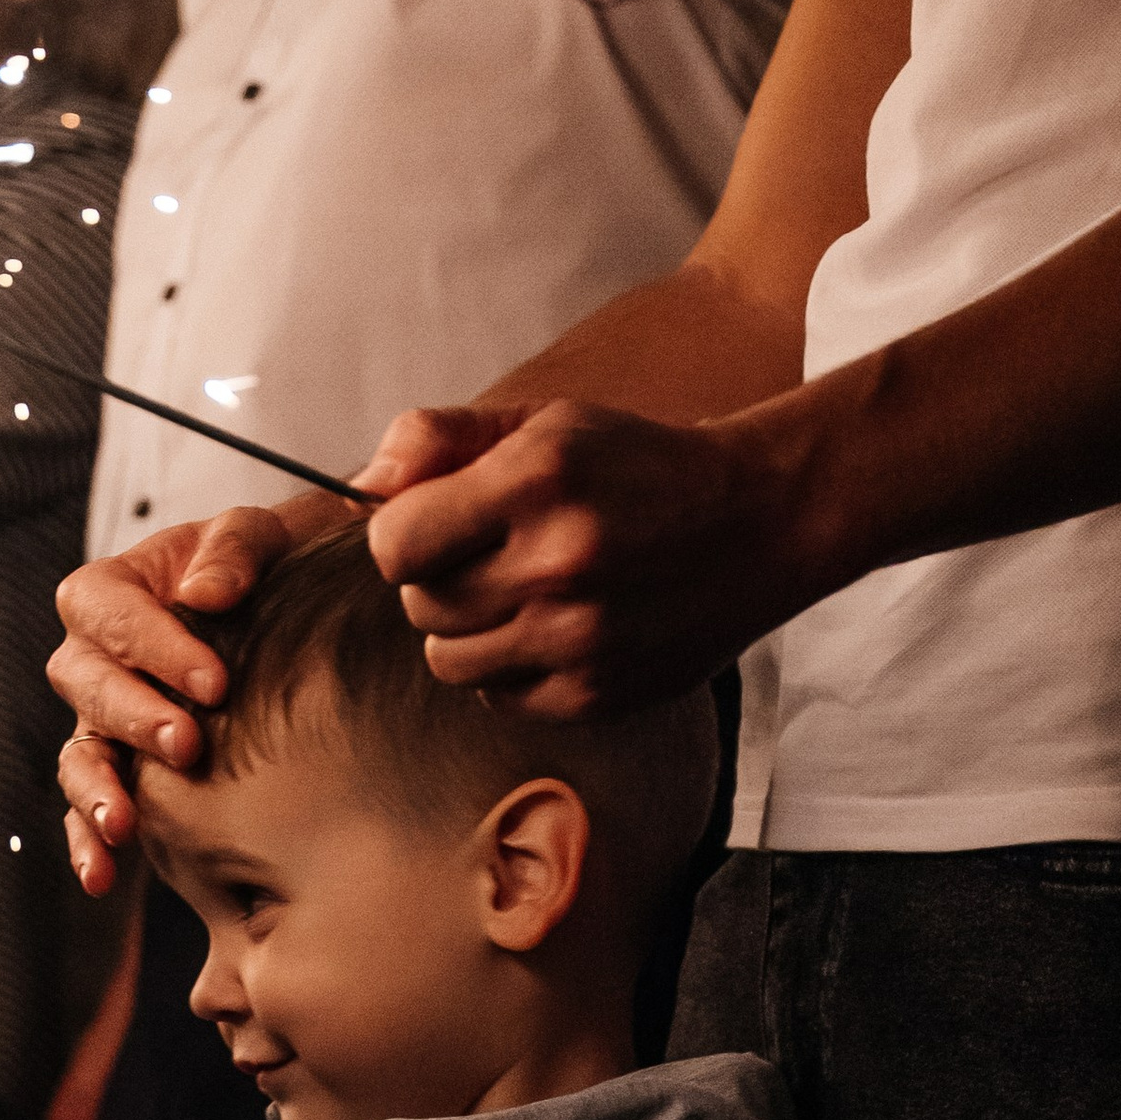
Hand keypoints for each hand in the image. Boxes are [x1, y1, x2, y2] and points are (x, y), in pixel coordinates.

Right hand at [47, 498, 334, 895]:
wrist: (287, 617)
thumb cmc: (268, 568)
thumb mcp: (262, 535)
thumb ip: (236, 548)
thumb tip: (208, 593)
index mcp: (115, 589)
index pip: (107, 612)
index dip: (154, 647)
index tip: (215, 683)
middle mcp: (94, 656)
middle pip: (86, 685)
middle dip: (134, 717)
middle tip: (186, 746)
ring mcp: (101, 721)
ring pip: (78, 753)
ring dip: (96, 790)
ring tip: (123, 823)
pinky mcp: (119, 773)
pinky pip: (86, 810)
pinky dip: (88, 843)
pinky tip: (101, 877)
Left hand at [363, 396, 814, 719]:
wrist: (758, 523)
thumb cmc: (637, 468)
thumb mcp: (546, 423)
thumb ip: (443, 439)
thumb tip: (362, 485)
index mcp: (538, 481)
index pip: (394, 544)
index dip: (404, 534)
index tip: (437, 524)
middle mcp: (558, 563)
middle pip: (419, 605)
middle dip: (438, 579)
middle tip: (494, 554)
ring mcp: (579, 638)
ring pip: (447, 660)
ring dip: (469, 629)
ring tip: (523, 592)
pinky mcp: (595, 694)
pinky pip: (497, 696)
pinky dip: (510, 667)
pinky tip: (556, 629)